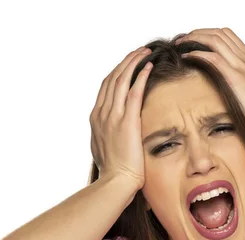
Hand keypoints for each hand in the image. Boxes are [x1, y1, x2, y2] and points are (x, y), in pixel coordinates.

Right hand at [89, 46, 152, 188]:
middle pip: (111, 78)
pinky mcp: (126, 121)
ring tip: (144, 52)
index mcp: (96, 119)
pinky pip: (133, 91)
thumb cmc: (114, 173)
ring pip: (120, 79)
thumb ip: (109, 136)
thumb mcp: (106, 150)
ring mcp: (112, 116)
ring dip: (133, 62)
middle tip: (138, 52)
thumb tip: (115, 134)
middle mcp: (101, 113)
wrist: (115, 183)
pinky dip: (140, 76)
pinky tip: (148, 66)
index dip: (117, 72)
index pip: (105, 88)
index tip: (128, 64)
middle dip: (125, 62)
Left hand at [176, 28, 244, 136]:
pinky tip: (186, 56)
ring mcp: (242, 66)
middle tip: (184, 39)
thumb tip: (238, 80)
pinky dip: (197, 53)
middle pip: (220, 33)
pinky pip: (213, 57)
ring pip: (215, 39)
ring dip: (195, 38)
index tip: (195, 40)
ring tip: (181, 44)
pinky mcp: (235, 77)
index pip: (228, 35)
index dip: (209, 34)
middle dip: (199, 32)